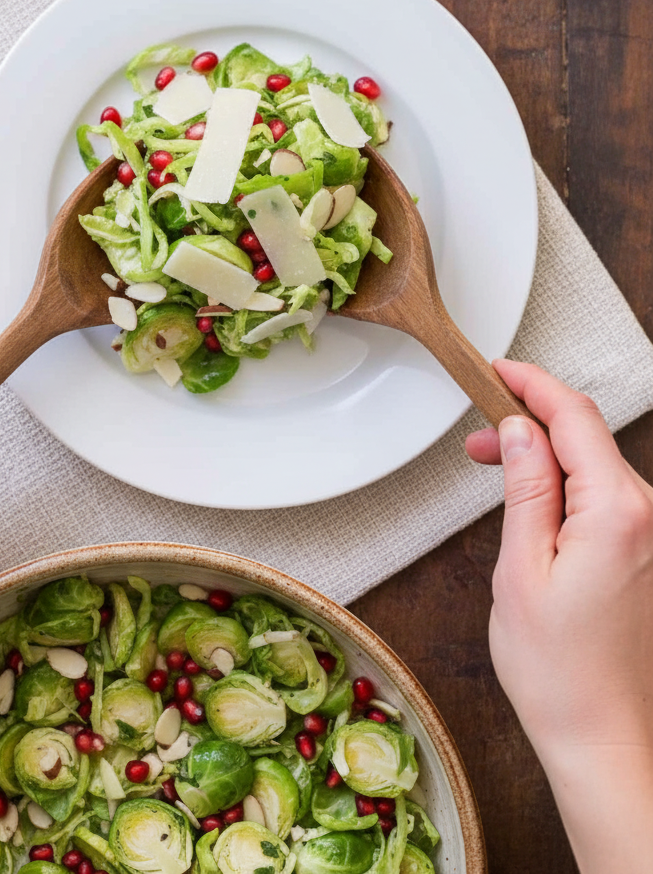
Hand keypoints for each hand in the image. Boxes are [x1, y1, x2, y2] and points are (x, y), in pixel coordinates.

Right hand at [466, 359, 652, 873]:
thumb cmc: (558, 671)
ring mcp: (651, 536)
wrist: (602, 738)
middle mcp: (647, 516)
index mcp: (618, 512)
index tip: (496, 370)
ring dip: (545, 455)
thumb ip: (525, 489)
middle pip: (586, 436)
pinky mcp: (645, 554)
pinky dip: (565, 484)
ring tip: (493, 470)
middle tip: (474, 436)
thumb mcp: (521, 569)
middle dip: (529, 422)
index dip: (531, 383)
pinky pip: (605, 496)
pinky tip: (533, 501)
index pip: (575, 417)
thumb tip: (517, 431)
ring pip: (594, 465)